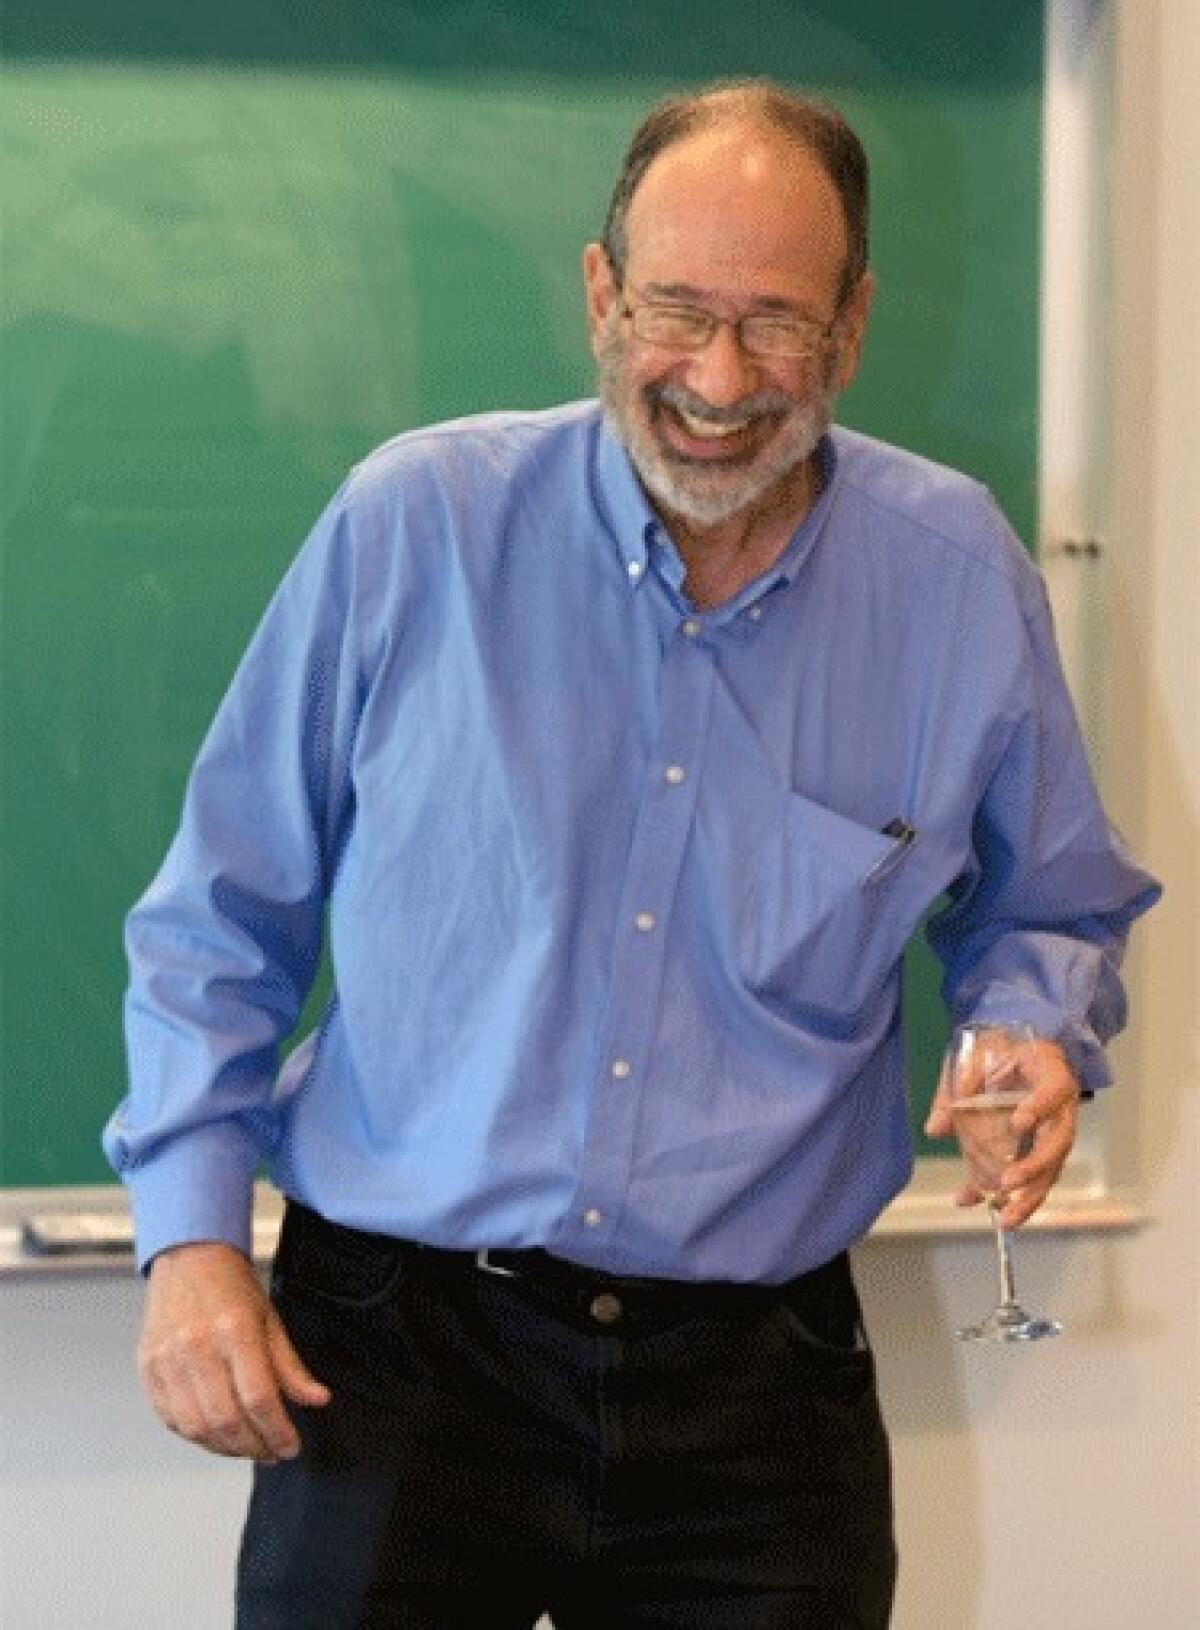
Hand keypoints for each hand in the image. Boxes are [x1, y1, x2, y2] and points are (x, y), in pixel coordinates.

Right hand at [138, 1240, 330, 1461]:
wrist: (187, 1258)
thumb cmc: (231, 1287)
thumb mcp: (271, 1318)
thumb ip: (291, 1366)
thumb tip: (317, 1400)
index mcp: (235, 1330)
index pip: (259, 1398)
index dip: (277, 1432)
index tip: (291, 1448)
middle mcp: (196, 1347)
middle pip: (226, 1420)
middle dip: (254, 1447)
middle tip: (272, 1452)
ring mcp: (166, 1360)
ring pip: (197, 1428)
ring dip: (226, 1449)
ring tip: (248, 1447)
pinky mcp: (148, 1369)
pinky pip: (172, 1420)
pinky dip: (197, 1436)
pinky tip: (218, 1434)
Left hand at [924, 1034, 1080, 1227]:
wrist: (1019, 1052)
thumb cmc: (1002, 1050)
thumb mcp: (976, 1055)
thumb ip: (957, 1086)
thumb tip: (935, 1128)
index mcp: (1051, 1073)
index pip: (1053, 1090)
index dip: (1040, 1107)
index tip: (1019, 1123)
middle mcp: (1062, 1107)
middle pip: (1059, 1142)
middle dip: (1035, 1166)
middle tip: (1008, 1182)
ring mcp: (1054, 1133)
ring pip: (1052, 1170)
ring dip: (1029, 1197)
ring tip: (1004, 1219)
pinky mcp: (1040, 1150)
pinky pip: (1031, 1178)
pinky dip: (1008, 1195)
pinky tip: (979, 1204)